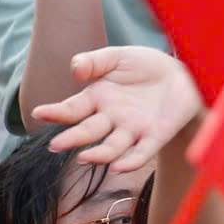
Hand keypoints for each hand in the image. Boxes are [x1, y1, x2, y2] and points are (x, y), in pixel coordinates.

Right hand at [30, 45, 201, 173]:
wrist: (184, 72)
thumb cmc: (146, 65)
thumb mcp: (118, 57)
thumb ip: (95, 62)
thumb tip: (75, 68)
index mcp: (97, 99)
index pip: (72, 109)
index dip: (56, 112)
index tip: (39, 113)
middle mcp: (111, 119)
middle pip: (89, 132)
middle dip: (73, 138)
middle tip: (56, 144)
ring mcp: (133, 130)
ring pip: (113, 148)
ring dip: (99, 155)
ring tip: (85, 158)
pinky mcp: (156, 136)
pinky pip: (143, 153)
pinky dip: (131, 161)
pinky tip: (119, 166)